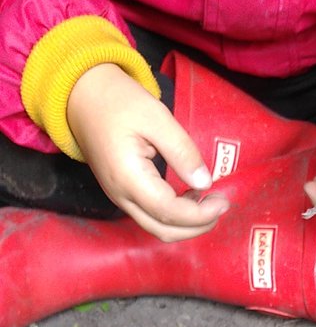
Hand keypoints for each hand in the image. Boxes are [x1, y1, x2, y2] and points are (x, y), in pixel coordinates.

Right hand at [67, 64, 229, 241]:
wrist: (82, 96)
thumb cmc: (117, 101)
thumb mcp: (156, 117)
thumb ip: (182, 151)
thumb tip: (205, 182)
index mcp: (128, 177)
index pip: (169, 211)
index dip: (199, 214)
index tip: (223, 201)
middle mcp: (120, 196)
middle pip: (163, 230)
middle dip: (197, 226)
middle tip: (221, 205)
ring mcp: (118, 197)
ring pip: (157, 228)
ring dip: (186, 224)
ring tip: (209, 201)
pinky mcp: (121, 193)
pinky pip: (150, 216)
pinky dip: (174, 215)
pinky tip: (190, 196)